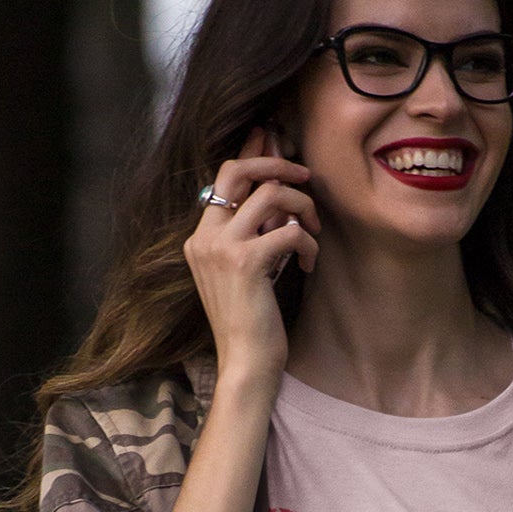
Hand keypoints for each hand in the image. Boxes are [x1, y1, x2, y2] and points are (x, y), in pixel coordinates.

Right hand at [182, 125, 320, 387]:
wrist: (245, 364)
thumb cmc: (250, 323)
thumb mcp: (246, 270)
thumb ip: (253, 233)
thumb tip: (277, 195)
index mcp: (199, 238)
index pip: (224, 179)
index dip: (253, 156)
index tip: (277, 148)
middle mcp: (204, 238)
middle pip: (238, 169)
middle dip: (277, 163)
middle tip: (305, 176)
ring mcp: (222, 249)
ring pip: (270, 194)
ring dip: (302, 207)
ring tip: (313, 233)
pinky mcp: (246, 263)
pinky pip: (289, 231)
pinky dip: (308, 245)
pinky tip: (309, 266)